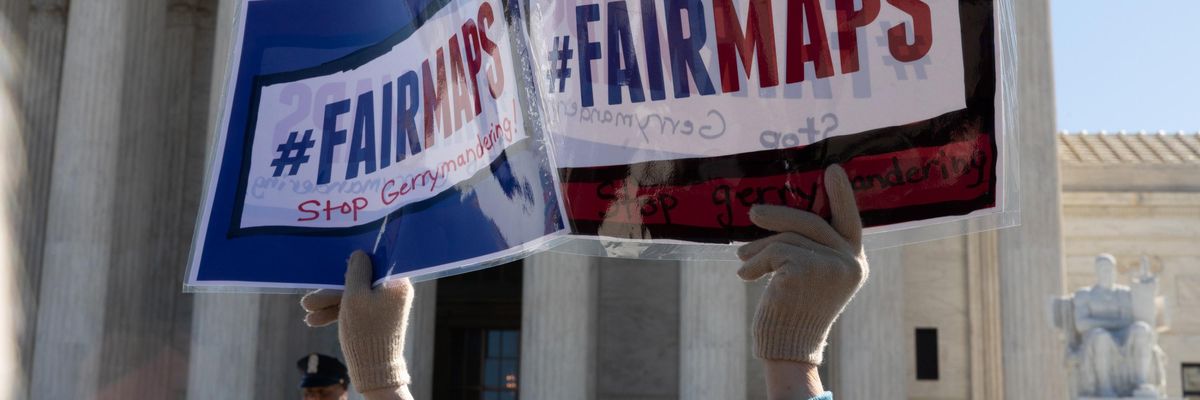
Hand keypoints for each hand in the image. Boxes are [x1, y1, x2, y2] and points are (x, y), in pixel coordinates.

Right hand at [300, 251, 412, 396]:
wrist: (374, 368)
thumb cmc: (366, 329)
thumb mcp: (355, 296)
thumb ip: (356, 271)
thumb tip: (359, 253)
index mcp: (397, 283)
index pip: (374, 262)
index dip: (353, 262)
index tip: (335, 263)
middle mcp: (395, 292)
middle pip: (360, 281)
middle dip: (331, 291)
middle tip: (308, 301)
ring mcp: (386, 306)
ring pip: (355, 296)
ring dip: (330, 303)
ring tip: (307, 314)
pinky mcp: (378, 318)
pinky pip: (358, 309)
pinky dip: (340, 312)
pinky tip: (315, 321)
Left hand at [737, 165, 867, 365]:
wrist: (787, 346)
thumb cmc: (793, 311)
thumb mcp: (810, 277)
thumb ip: (808, 248)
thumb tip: (778, 215)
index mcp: (854, 262)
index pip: (851, 221)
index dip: (842, 195)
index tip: (832, 170)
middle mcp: (850, 263)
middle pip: (812, 222)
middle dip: (779, 216)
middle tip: (753, 213)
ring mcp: (832, 266)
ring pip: (788, 238)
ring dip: (759, 248)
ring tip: (743, 259)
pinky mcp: (807, 270)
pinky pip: (775, 250)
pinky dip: (755, 261)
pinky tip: (746, 276)